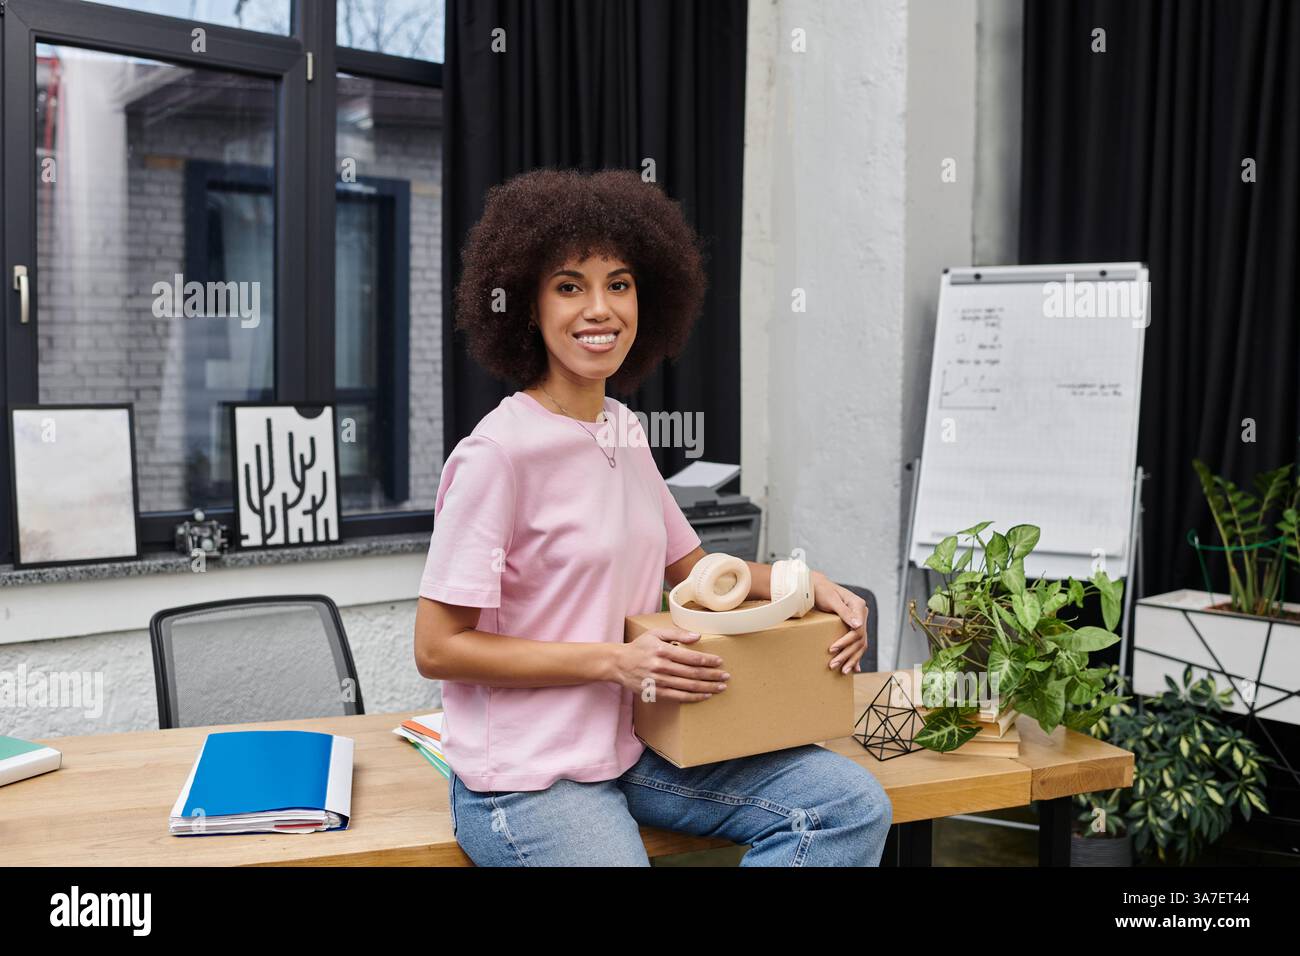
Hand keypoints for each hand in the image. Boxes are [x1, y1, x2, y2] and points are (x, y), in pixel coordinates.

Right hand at [612, 628, 729, 702]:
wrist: (619, 664)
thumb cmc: (640, 646)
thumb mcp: (656, 634)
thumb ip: (677, 633)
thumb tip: (698, 636)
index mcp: (663, 650)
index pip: (691, 657)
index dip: (708, 660)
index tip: (720, 662)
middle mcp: (661, 667)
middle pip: (693, 673)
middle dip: (712, 675)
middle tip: (726, 676)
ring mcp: (659, 681)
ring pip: (688, 686)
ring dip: (707, 687)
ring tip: (720, 687)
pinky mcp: (656, 692)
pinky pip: (679, 697)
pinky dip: (693, 697)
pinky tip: (705, 695)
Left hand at [813, 571, 867, 673]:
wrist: (816, 586)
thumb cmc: (822, 590)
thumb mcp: (832, 600)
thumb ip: (845, 612)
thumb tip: (858, 626)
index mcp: (858, 606)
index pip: (858, 629)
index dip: (846, 641)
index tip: (832, 649)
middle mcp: (861, 614)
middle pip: (859, 639)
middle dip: (846, 654)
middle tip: (833, 664)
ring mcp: (858, 620)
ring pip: (859, 644)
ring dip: (851, 659)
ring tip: (842, 671)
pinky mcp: (852, 626)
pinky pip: (857, 643)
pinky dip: (855, 656)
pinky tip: (855, 668)